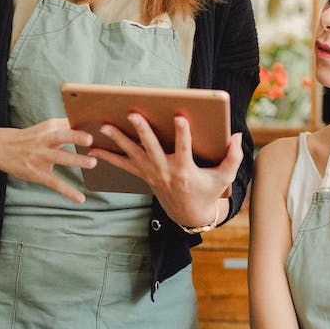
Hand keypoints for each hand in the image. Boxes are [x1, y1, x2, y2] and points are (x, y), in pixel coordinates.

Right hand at [0, 117, 96, 202]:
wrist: (2, 148)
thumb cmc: (34, 138)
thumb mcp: (47, 128)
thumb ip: (67, 128)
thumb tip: (95, 128)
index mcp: (50, 127)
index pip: (69, 123)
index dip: (83, 123)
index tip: (101, 124)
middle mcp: (45, 140)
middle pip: (61, 136)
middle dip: (76, 136)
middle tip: (92, 139)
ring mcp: (40, 156)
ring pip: (59, 157)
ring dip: (76, 160)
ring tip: (93, 163)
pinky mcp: (37, 173)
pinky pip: (54, 182)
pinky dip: (68, 191)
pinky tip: (81, 199)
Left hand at [88, 113, 242, 226]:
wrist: (190, 214)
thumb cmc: (208, 191)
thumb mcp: (224, 177)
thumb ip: (233, 157)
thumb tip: (237, 136)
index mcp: (185, 171)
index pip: (185, 149)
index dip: (183, 133)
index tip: (179, 117)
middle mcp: (165, 171)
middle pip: (151, 149)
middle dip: (142, 131)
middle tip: (133, 114)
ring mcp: (151, 174)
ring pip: (132, 155)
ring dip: (118, 140)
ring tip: (104, 126)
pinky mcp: (143, 176)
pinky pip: (122, 166)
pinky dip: (107, 157)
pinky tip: (92, 149)